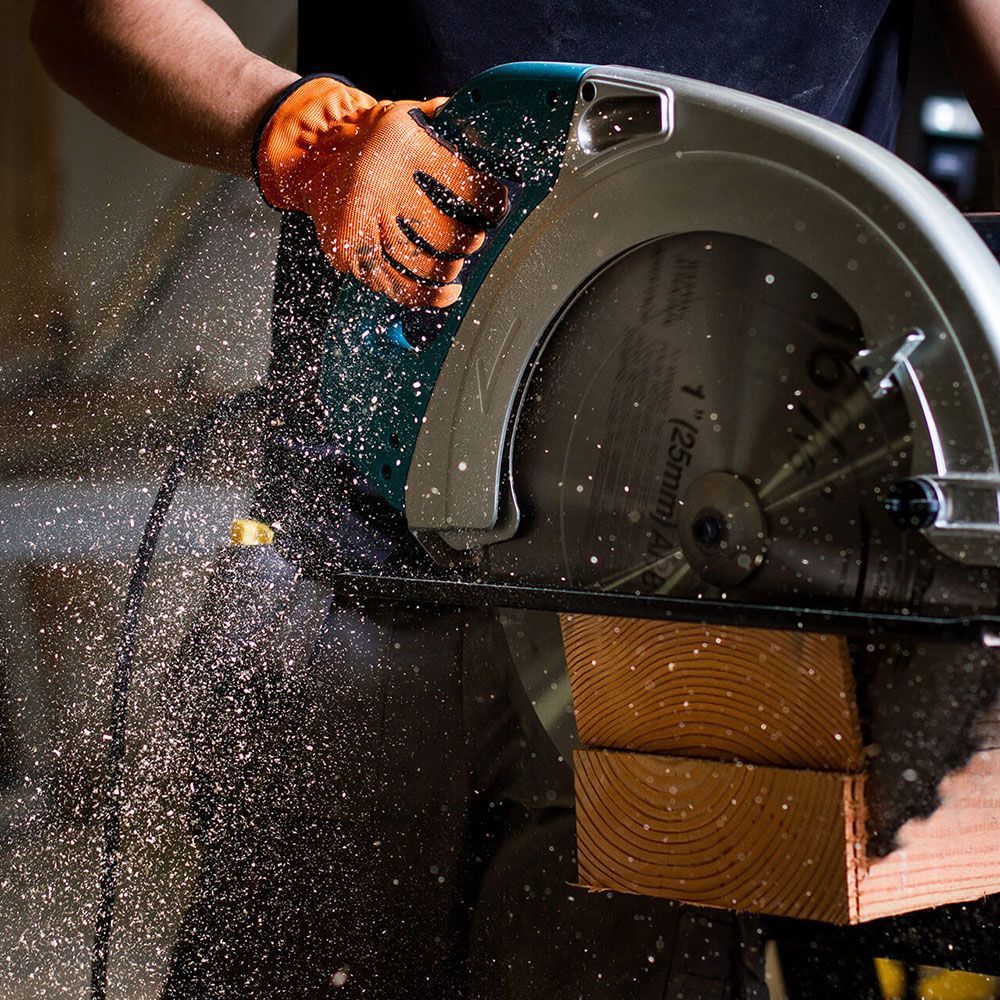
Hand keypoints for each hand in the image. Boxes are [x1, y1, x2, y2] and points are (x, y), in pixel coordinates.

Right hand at [256, 76, 507, 307]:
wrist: (314, 156)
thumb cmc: (373, 140)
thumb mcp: (409, 114)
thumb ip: (447, 123)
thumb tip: (490, 131)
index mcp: (403, 147)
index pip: (464, 184)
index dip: (490, 203)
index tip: (497, 208)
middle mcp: (381, 186)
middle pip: (444, 235)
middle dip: (468, 242)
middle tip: (475, 238)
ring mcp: (363, 223)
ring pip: (420, 265)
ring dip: (448, 270)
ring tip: (458, 264)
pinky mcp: (350, 252)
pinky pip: (394, 286)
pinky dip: (426, 296)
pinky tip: (447, 293)